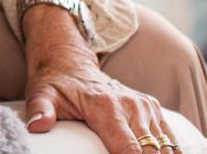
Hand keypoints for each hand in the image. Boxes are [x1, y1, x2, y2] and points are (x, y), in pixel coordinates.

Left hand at [23, 48, 181, 151]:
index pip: (130, 149)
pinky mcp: (152, 108)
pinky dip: (169, 152)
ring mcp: (144, 106)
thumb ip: (40, 109)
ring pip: (165, 146)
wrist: (70, 62)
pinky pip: (170, 138)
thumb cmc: (56, 83)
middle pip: (152, 151)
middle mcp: (131, 105)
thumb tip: (36, 126)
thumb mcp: (42, 94)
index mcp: (105, 106)